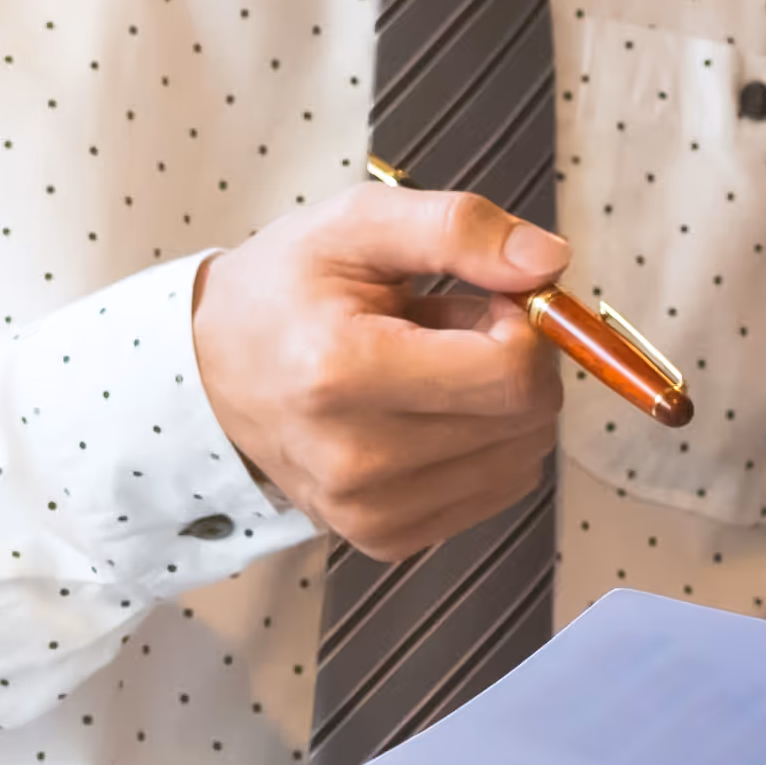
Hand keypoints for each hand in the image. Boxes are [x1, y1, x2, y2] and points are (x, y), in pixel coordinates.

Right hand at [191, 182, 568, 560]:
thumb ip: (458, 229)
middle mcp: (356, 459)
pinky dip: (482, 447)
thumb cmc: (286, 291)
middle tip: (452, 332)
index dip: (526, 327)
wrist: (215, 372)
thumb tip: (549, 262)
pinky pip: (497, 492)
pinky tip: (426, 415)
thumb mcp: (358, 225)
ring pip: (523, 460)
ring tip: (430, 372)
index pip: (513, 375)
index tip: (488, 301)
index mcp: (343, 372)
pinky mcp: (385, 539)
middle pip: (526, 421)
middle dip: (515, 363)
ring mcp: (370, 512)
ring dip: (498, 407)